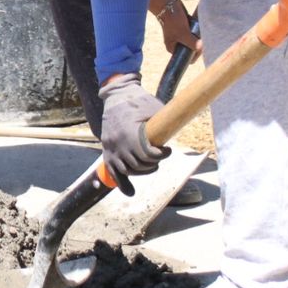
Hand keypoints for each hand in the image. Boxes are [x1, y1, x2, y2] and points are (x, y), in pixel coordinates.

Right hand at [98, 73, 166, 194]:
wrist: (116, 95)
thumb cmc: (138, 100)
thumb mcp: (154, 107)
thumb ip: (163, 123)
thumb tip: (180, 132)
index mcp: (128, 132)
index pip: (147, 154)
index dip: (160, 155)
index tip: (167, 150)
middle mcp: (117, 143)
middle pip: (138, 165)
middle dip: (153, 164)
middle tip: (160, 156)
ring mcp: (110, 148)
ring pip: (128, 170)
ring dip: (142, 171)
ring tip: (151, 165)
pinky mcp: (106, 151)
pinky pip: (112, 172)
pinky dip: (122, 184)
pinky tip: (130, 192)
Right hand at [149, 0, 201, 62]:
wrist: (167, 3)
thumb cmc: (172, 20)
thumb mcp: (183, 34)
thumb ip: (192, 43)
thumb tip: (202, 48)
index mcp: (173, 48)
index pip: (187, 58)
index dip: (195, 54)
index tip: (201, 47)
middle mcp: (177, 43)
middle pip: (192, 49)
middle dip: (199, 45)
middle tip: (202, 39)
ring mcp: (182, 35)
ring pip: (194, 40)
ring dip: (199, 38)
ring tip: (202, 33)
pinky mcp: (185, 27)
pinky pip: (194, 32)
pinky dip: (198, 31)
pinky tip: (201, 27)